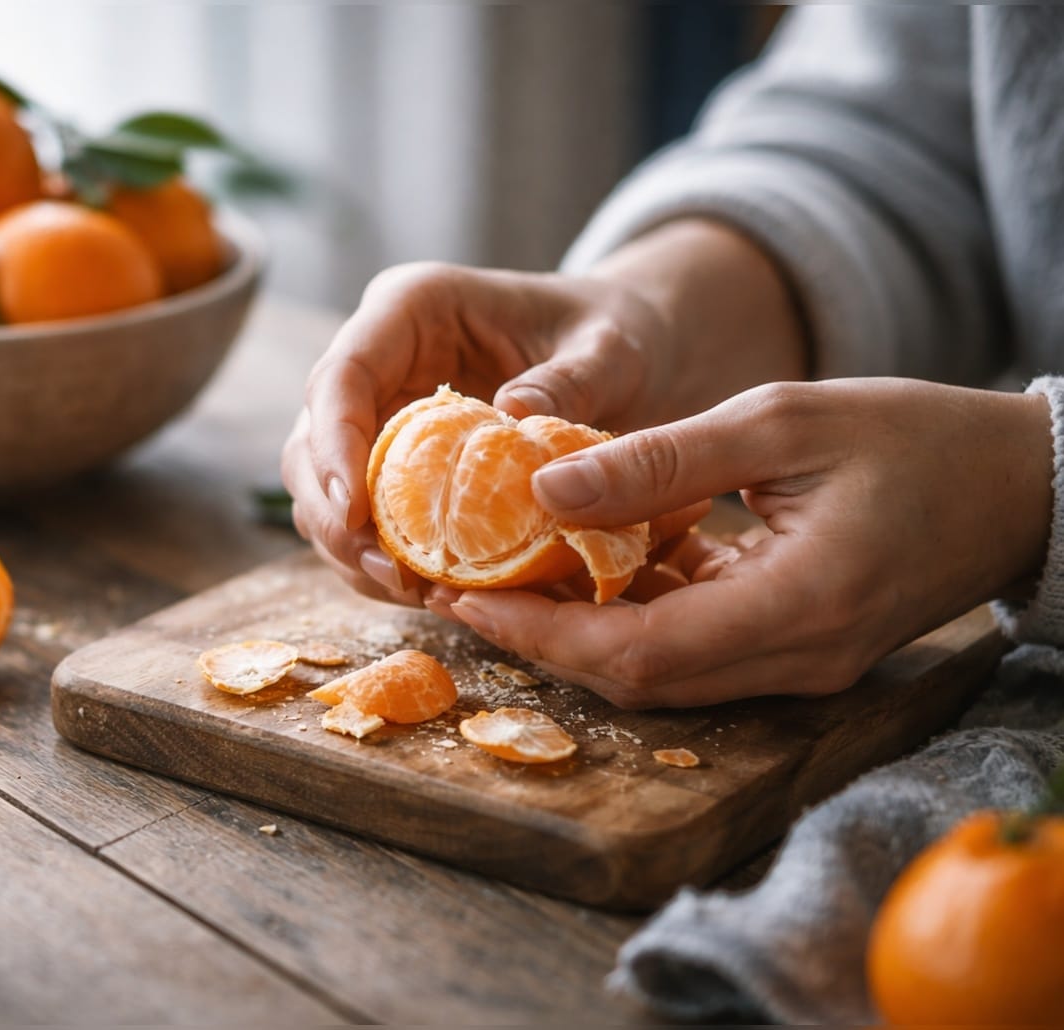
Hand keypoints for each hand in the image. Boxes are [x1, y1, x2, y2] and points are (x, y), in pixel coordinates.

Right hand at [282, 220, 805, 607]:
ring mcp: (382, 414)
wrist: (626, 349)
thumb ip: (571, 378)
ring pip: (325, 490)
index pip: (343, 375)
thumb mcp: (611, 349)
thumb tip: (513, 417)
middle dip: (335, 515)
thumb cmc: (617, 334)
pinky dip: (384, 560)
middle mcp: (381, 359)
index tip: (353, 511)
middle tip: (390, 573)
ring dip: (352, 548)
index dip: (335, 445)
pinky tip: (425, 589)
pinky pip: (367, 520)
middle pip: (312, 441)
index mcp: (412, 308)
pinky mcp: (397, 465)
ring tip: (411, 591)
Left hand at [435, 379, 1052, 707]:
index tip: (464, 598)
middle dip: (542, 641)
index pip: (639, 653)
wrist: (1019, 487)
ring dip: (579, 631)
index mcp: (800, 605)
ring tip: (505, 573)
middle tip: (461, 588)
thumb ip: (661, 459)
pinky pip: (694, 650)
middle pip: (638, 679)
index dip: (542, 635)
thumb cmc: (914, 436)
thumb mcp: (781, 421)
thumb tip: (544, 484)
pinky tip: (590, 563)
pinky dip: (634, 614)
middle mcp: (797, 659)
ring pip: (660, 673)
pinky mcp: (796, 652)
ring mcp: (799, 666)